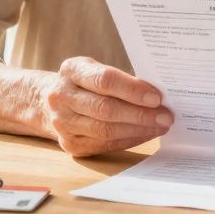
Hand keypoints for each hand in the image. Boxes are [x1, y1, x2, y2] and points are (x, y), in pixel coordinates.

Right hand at [34, 56, 172, 156]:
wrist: (49, 102)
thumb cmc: (84, 82)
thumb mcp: (95, 68)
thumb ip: (120, 78)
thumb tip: (156, 94)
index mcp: (71, 70)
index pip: (105, 80)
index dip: (133, 90)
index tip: (157, 97)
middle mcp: (62, 97)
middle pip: (106, 109)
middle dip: (140, 114)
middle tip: (166, 116)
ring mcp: (63, 123)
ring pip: (106, 130)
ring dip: (138, 130)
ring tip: (160, 126)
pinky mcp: (69, 144)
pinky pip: (104, 145)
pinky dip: (129, 140)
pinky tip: (145, 134)